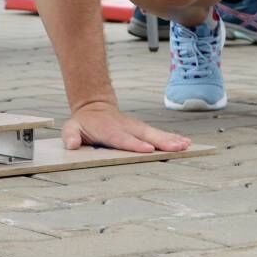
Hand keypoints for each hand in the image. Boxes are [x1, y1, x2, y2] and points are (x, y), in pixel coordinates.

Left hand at [61, 100, 191, 152]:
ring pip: (155, 134)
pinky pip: (158, 134)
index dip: (134, 144)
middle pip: (144, 135)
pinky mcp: (142, 129)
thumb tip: (71, 145)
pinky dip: (172, 138)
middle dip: (161, 142)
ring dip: (170, 140)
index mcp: (109, 130)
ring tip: (185, 145)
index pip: (122, 138)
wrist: (94, 107)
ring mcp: (136, 127)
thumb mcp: (71, 128)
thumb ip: (70, 136)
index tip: (148, 149)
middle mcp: (126, 127)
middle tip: (176, 147)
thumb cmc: (84, 123)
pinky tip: (185, 143)